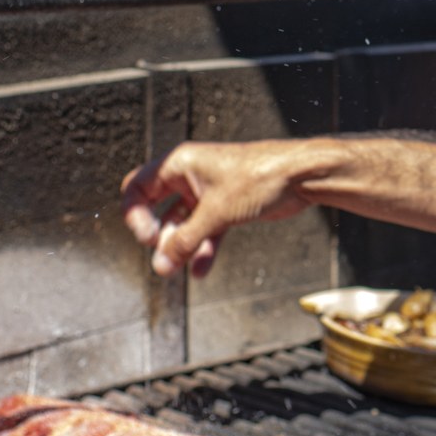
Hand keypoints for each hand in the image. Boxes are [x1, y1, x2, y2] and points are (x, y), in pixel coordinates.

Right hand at [120, 139, 316, 276]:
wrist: (299, 176)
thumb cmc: (259, 177)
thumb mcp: (216, 212)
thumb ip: (185, 240)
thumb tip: (160, 264)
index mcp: (180, 164)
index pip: (138, 188)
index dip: (135, 215)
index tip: (148, 238)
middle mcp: (190, 176)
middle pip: (157, 208)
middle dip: (159, 236)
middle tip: (163, 259)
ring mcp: (208, 192)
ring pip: (183, 224)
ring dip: (180, 246)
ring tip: (176, 271)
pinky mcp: (226, 207)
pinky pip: (205, 231)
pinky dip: (202, 249)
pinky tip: (200, 270)